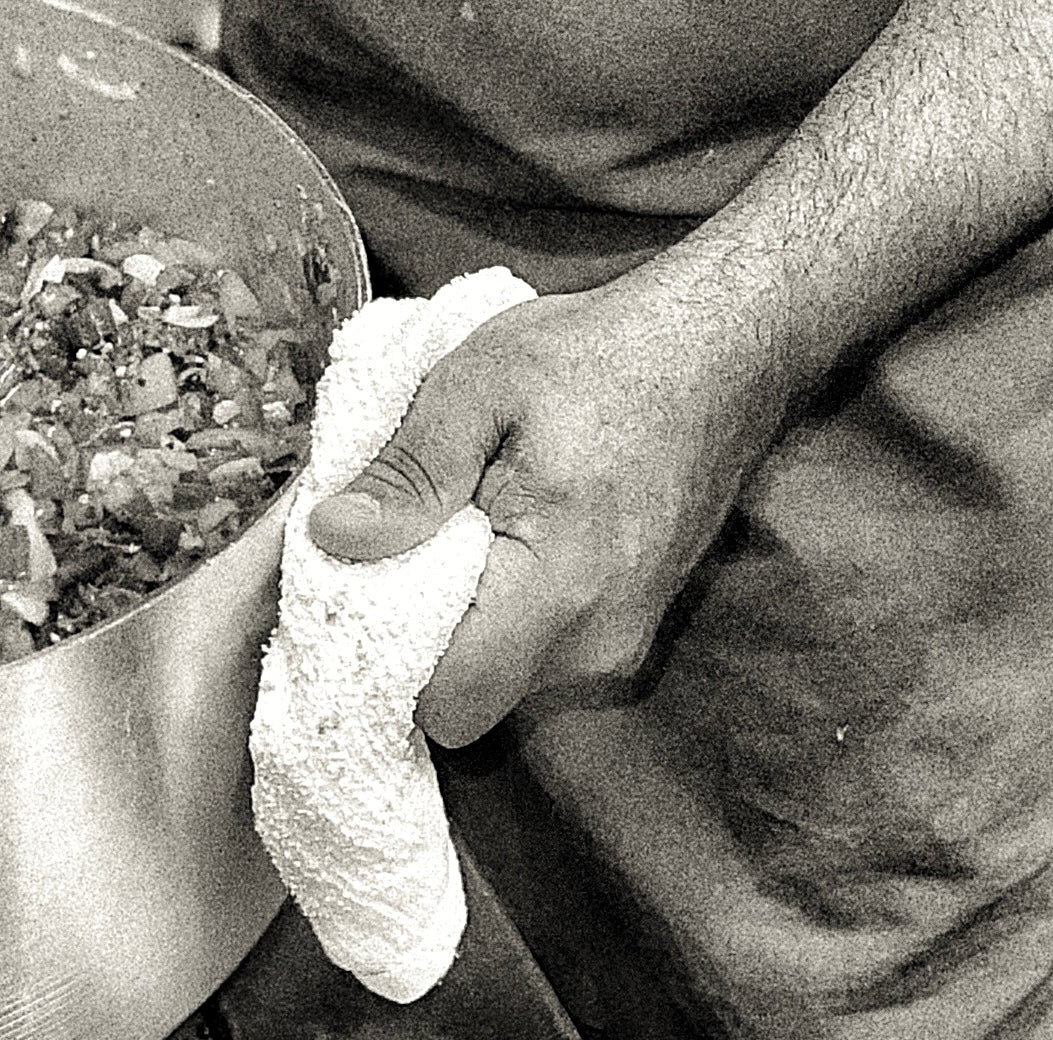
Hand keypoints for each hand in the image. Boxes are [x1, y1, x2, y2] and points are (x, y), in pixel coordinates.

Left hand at [305, 268, 792, 746]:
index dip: (386, 661)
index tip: (355, 592)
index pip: (448, 702)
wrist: (718, 351)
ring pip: (508, 676)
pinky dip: (508, 608)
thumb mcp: (480, 383)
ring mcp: (624, 639)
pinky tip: (502, 531)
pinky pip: (545, 649)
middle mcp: (599, 640)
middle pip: (474, 696)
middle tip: (401, 544)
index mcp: (558, 587)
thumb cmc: (600, 354)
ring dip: (469, 618)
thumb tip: (333, 538)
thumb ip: (409, 472)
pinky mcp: (633, 625)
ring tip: (458, 525)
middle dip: (423, 637)